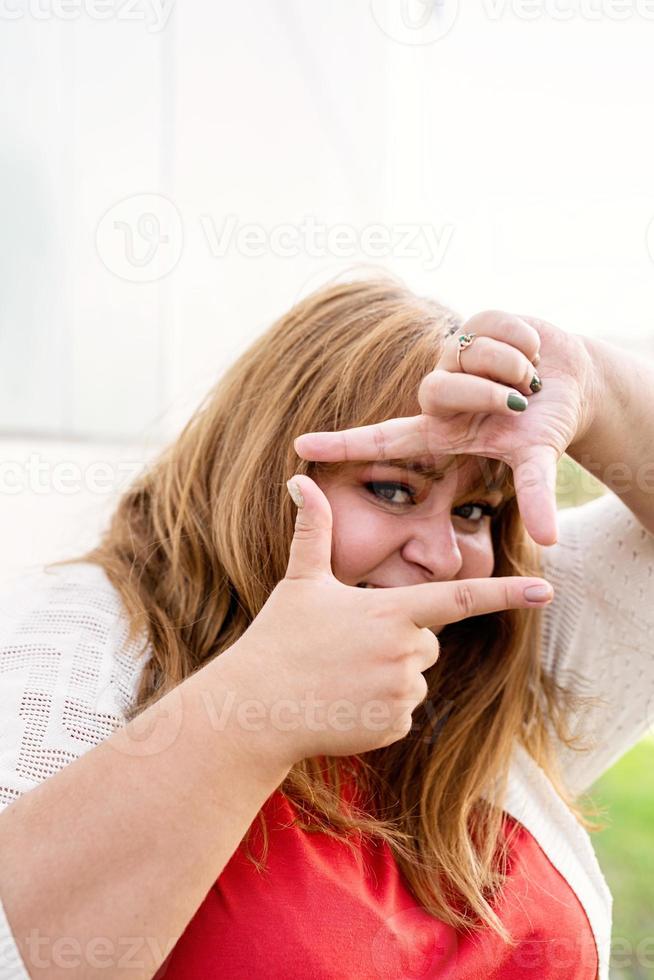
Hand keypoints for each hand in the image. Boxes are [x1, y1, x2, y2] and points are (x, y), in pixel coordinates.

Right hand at [226, 475, 554, 766]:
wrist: (256, 708)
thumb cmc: (279, 638)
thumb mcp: (301, 580)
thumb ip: (314, 529)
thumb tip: (298, 479)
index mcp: (391, 611)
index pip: (460, 597)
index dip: (506, 594)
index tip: (545, 592)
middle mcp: (405, 652)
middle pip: (427, 640)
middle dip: (399, 640)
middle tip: (347, 646)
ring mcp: (401, 693)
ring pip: (414, 677)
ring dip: (387, 675)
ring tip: (340, 676)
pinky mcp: (394, 727)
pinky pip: (401, 712)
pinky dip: (378, 708)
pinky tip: (342, 703)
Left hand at [293, 310, 598, 545]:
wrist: (575, 384)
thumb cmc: (544, 427)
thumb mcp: (537, 460)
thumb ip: (536, 496)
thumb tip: (549, 541)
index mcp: (442, 430)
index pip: (384, 438)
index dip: (343, 443)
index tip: (300, 447)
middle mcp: (439, 393)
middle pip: (438, 389)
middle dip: (487, 393)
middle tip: (520, 399)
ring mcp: (454, 356)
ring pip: (473, 353)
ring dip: (515, 366)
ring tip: (530, 379)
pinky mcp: (475, 323)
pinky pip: (497, 325)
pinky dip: (526, 341)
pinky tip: (533, 353)